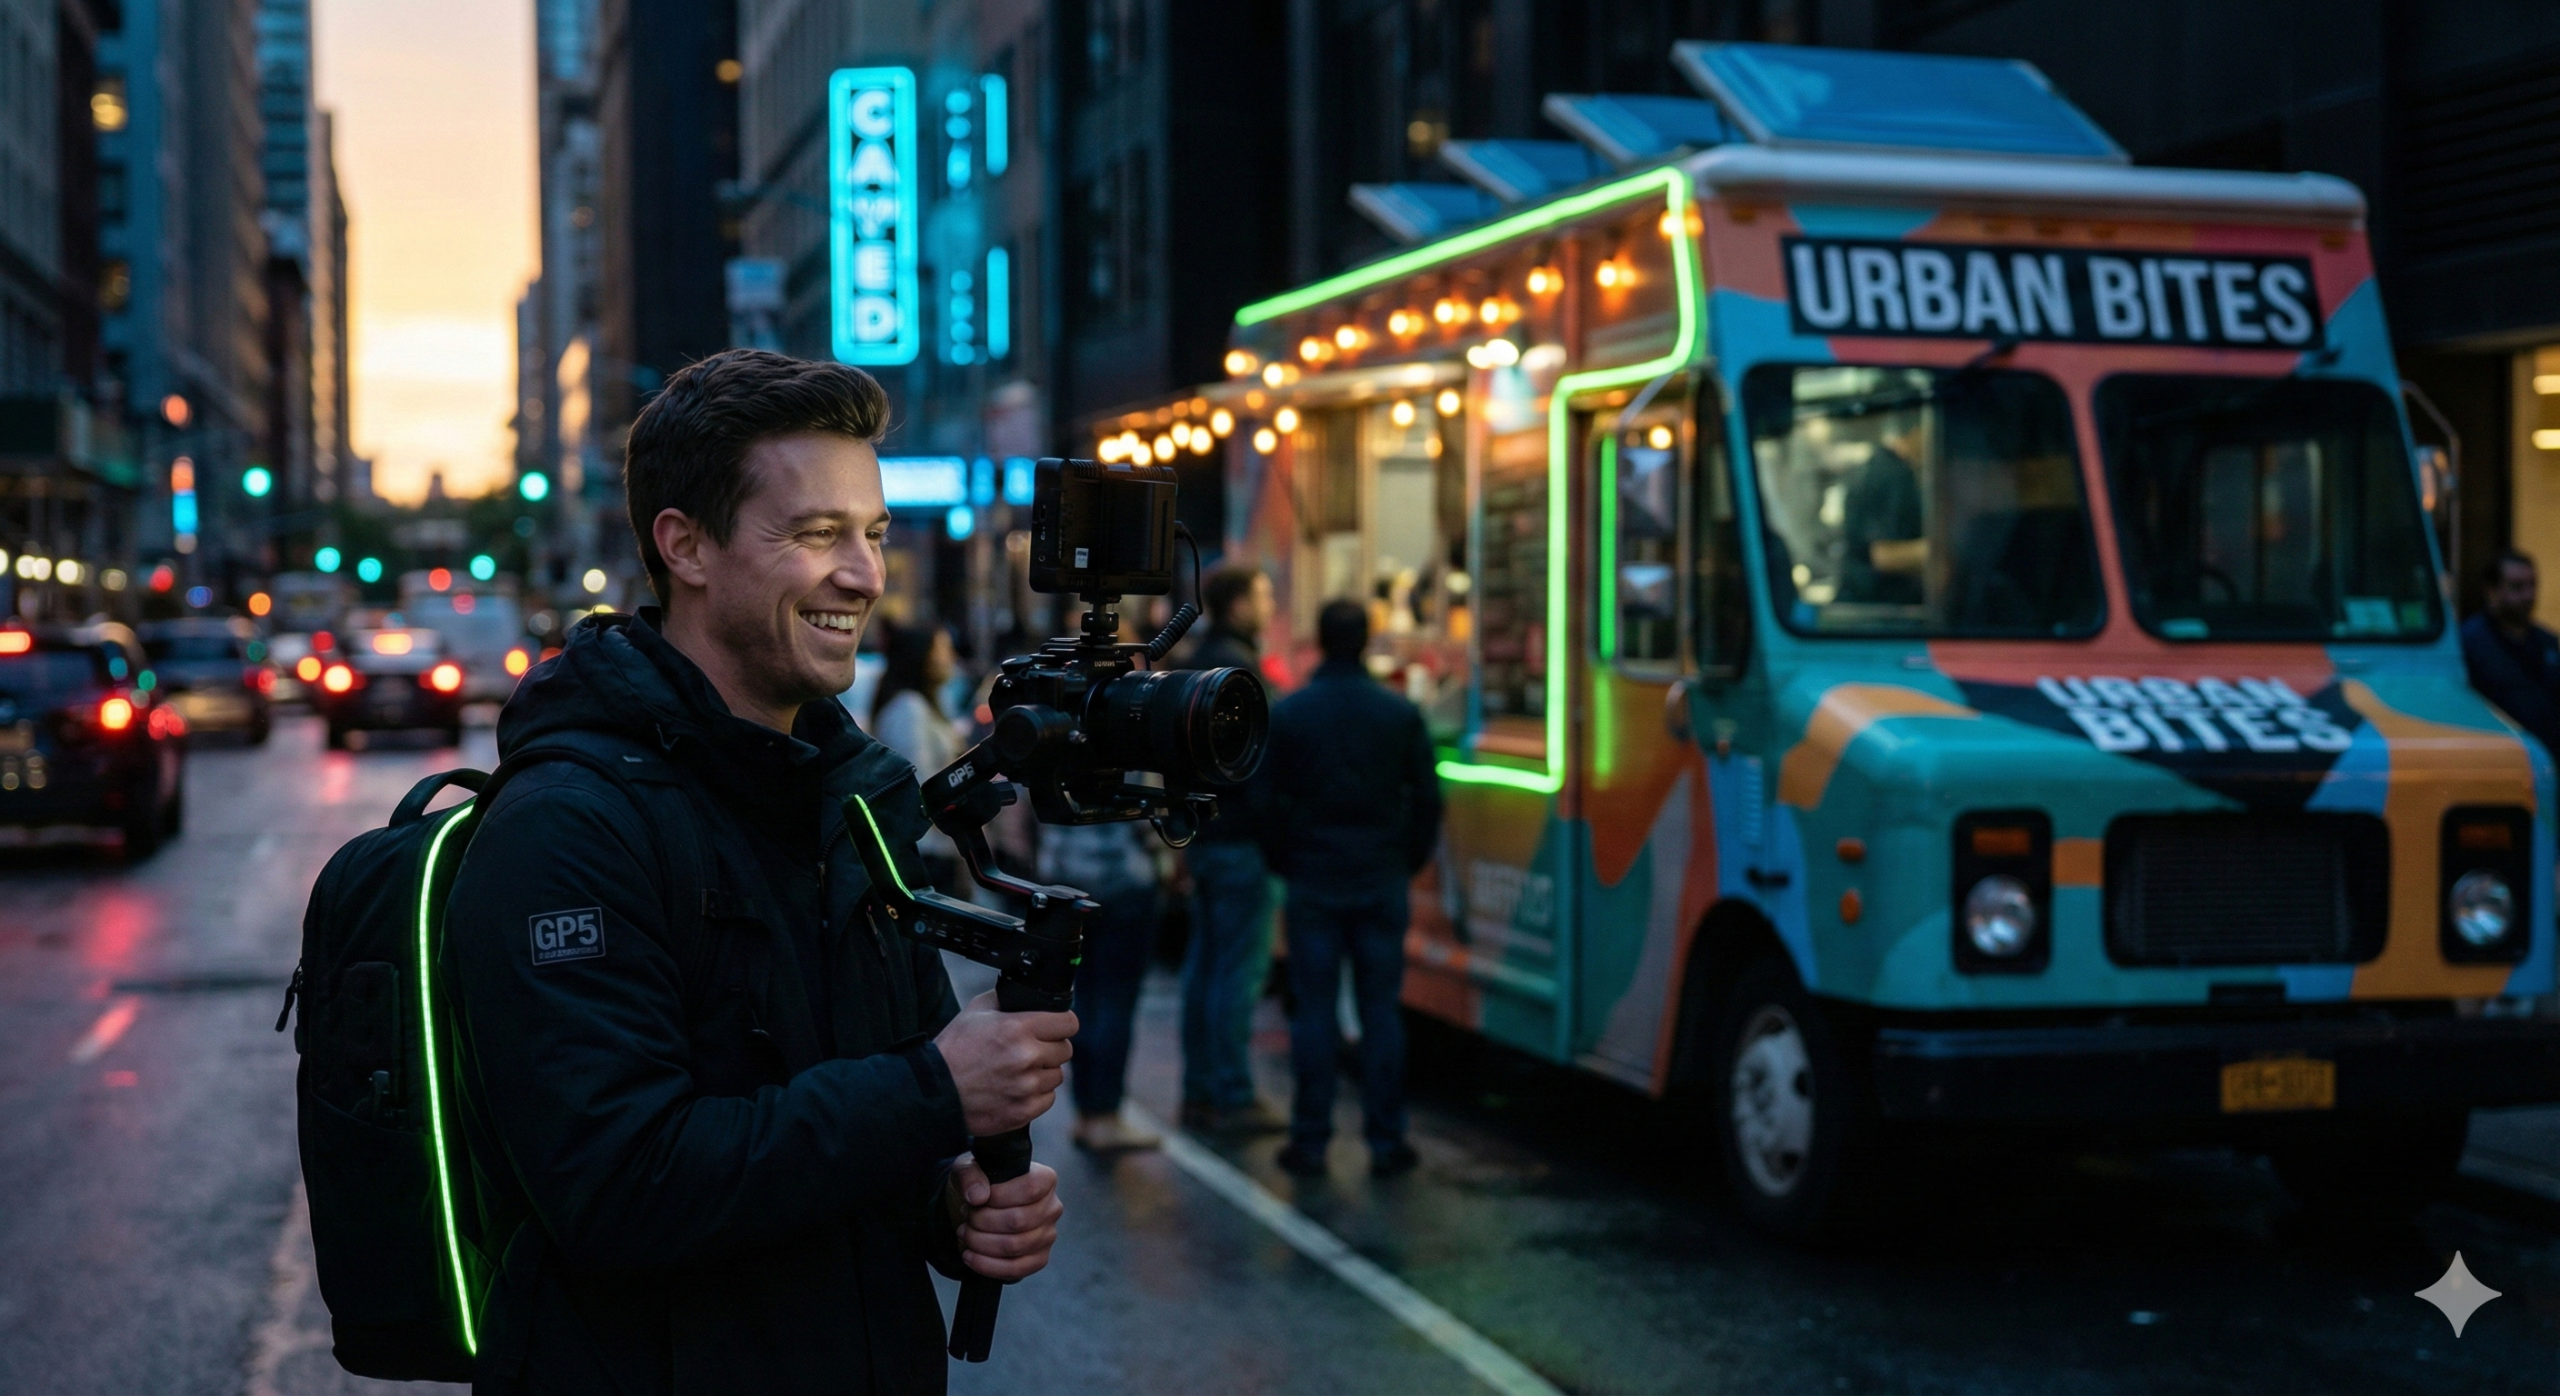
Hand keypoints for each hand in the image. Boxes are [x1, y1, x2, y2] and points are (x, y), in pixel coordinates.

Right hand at [933, 991, 1077, 1135]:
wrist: (935, 1093)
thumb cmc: (954, 1050)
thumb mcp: (975, 1011)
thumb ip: (1006, 999)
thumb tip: (1030, 995)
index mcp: (1018, 1028)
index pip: (1068, 1023)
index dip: (1061, 1024)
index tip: (1054, 1028)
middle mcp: (1026, 1057)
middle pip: (1065, 1050)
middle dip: (1050, 1048)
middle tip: (1030, 1050)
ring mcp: (1026, 1086)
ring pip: (1057, 1075)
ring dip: (1043, 1072)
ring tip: (1018, 1071)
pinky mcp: (1024, 1111)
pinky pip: (1048, 1099)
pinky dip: (1035, 1094)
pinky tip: (1015, 1089)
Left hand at [948, 1157, 1061, 1280]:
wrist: (980, 1206)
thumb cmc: (981, 1183)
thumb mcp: (969, 1168)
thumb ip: (971, 1174)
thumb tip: (978, 1196)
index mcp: (1045, 1179)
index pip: (1030, 1189)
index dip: (998, 1196)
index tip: (977, 1199)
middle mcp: (1052, 1207)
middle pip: (1018, 1221)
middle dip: (982, 1222)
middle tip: (967, 1217)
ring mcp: (1048, 1235)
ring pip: (1014, 1246)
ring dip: (980, 1242)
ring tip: (965, 1233)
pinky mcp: (1039, 1259)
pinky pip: (1016, 1269)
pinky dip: (987, 1265)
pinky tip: (969, 1255)